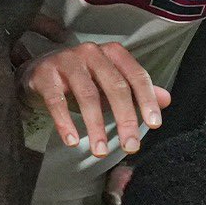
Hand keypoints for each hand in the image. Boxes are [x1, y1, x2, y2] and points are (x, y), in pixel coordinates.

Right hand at [18, 41, 170, 157]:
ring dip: (96, 126)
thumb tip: (167, 100)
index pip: (136, 76)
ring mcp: (67, 61)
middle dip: (125, 118)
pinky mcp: (45, 74)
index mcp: (113, 53)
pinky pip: (57, 101)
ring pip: (87, 95)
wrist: (38, 70)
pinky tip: (73, 141)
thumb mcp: (110, 82)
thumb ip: (137, 91)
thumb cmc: (82, 78)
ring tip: (101, 151)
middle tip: (130, 147)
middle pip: (115, 86)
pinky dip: (65, 123)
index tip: (155, 124)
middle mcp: (92, 52)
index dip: (147, 100)